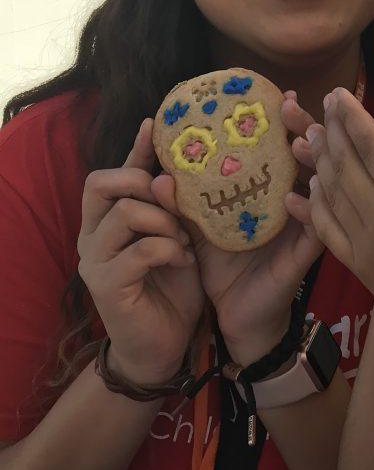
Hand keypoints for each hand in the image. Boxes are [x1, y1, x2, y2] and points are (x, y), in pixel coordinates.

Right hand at [77, 120, 203, 384]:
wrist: (163, 346)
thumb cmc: (172, 289)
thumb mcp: (178, 238)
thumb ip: (175, 207)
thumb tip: (183, 166)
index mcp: (107, 221)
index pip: (114, 174)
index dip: (135, 148)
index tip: (155, 123)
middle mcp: (92, 236)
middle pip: (101, 183)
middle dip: (141, 181)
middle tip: (173, 200)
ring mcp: (95, 260)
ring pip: (125, 213)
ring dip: (164, 221)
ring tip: (184, 241)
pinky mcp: (107, 286)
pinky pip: (140, 250)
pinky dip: (168, 250)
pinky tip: (184, 262)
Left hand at [151, 102, 321, 368]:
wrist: (232, 315)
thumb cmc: (220, 263)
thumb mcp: (198, 225)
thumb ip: (182, 200)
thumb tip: (157, 172)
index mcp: (272, 187)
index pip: (285, 145)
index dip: (287, 119)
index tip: (280, 94)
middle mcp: (295, 200)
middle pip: (311, 156)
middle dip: (306, 127)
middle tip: (292, 107)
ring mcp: (305, 226)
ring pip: (322, 185)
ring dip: (313, 162)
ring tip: (301, 142)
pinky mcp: (306, 254)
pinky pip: (316, 228)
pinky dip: (308, 211)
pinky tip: (298, 197)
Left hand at [293, 85, 373, 354]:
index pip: (371, 148)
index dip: (351, 117)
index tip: (338, 92)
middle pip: (344, 167)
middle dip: (331, 131)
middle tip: (323, 102)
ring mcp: (366, 249)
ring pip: (331, 196)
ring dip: (320, 163)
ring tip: (310, 135)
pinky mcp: (362, 270)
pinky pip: (327, 231)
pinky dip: (313, 207)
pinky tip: (305, 193)